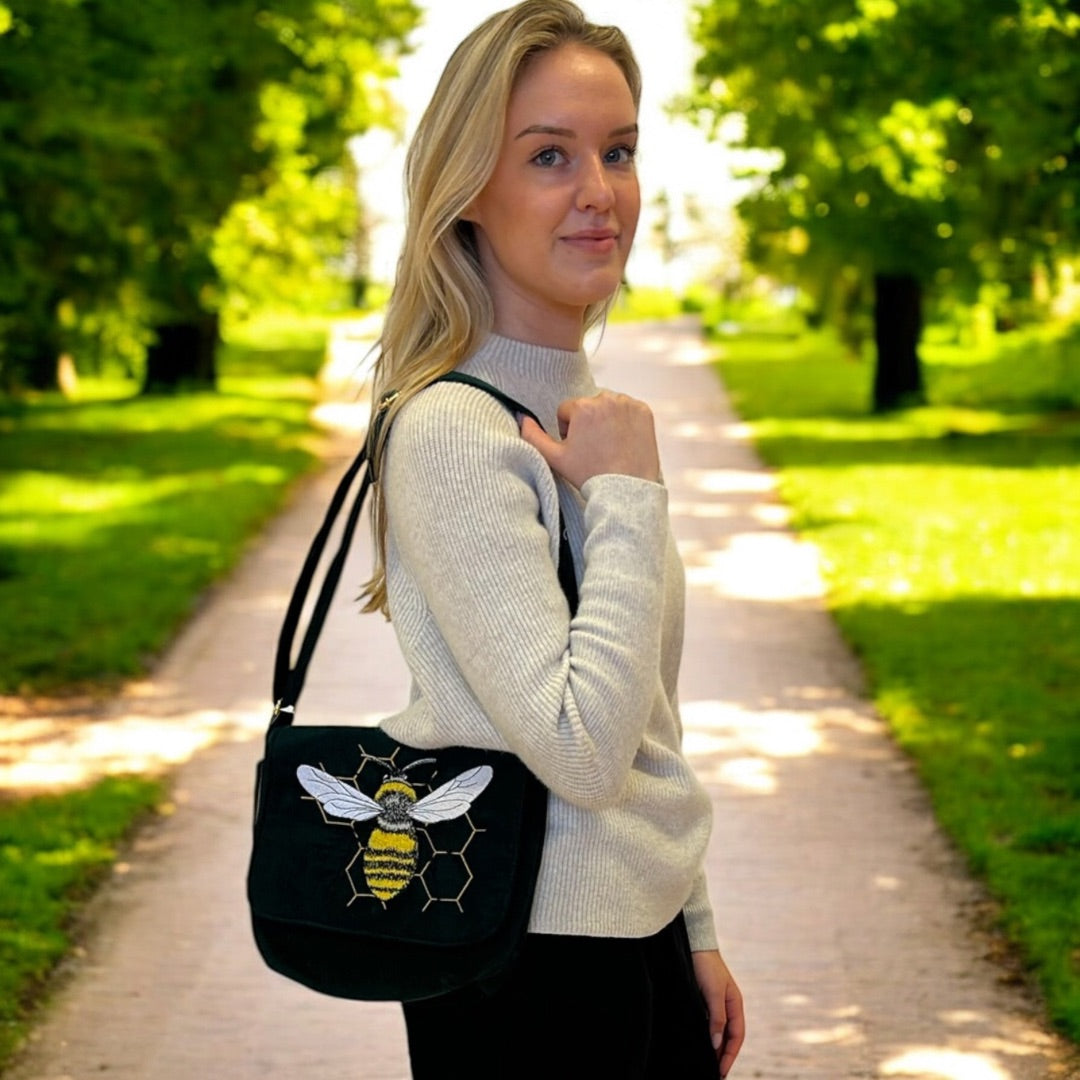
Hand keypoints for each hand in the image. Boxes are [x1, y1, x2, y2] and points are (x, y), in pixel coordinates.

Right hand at [519, 391, 660, 488]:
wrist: (625, 490)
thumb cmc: (590, 475)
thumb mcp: (555, 458)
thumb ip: (532, 436)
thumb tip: (521, 417)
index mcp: (584, 406)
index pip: (567, 410)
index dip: (568, 431)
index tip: (578, 448)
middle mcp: (607, 398)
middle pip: (588, 407)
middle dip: (588, 424)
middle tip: (594, 449)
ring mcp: (629, 404)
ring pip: (608, 407)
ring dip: (606, 421)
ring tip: (609, 446)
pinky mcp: (645, 412)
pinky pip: (628, 410)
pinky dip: (625, 422)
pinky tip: (623, 442)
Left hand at [692, 949, 744, 1077]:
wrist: (694, 944)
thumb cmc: (706, 966)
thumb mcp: (713, 993)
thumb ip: (716, 1018)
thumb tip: (716, 1044)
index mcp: (736, 1004)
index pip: (737, 1036)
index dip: (730, 1055)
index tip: (721, 1071)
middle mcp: (728, 1006)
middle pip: (729, 1037)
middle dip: (724, 1056)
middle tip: (715, 1074)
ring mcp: (717, 1003)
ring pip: (719, 1031)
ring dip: (715, 1047)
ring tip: (707, 1064)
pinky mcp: (704, 1000)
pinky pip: (709, 1023)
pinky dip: (707, 1035)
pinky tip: (700, 1043)